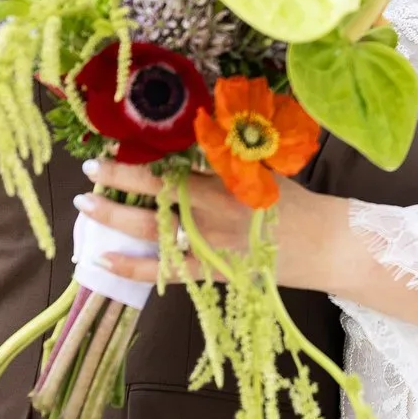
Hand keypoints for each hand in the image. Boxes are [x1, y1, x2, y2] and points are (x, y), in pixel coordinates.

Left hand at [80, 158, 417, 330]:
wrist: (329, 246)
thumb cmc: (299, 205)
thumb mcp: (265, 173)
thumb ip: (227, 162)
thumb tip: (191, 145)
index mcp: (228, 183)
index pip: (170, 171)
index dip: (134, 165)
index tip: (106, 155)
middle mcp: (214, 213)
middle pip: (154, 199)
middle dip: (117, 187)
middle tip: (89, 176)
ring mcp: (211, 246)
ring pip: (153, 232)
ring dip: (116, 221)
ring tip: (88, 210)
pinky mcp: (213, 273)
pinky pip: (166, 272)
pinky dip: (134, 268)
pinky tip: (106, 261)